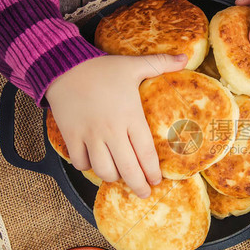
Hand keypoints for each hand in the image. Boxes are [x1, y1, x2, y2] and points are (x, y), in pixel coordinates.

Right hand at [45, 54, 187, 197]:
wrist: (63, 65)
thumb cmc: (102, 68)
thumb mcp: (133, 65)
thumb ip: (161, 63)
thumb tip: (186, 57)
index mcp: (131, 116)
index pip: (146, 154)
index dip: (153, 172)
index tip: (157, 180)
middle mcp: (112, 130)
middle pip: (128, 169)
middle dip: (139, 186)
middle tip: (144, 192)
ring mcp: (90, 135)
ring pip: (104, 170)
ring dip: (114, 177)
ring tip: (120, 177)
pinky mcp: (71, 137)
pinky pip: (81, 162)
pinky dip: (88, 167)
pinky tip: (95, 163)